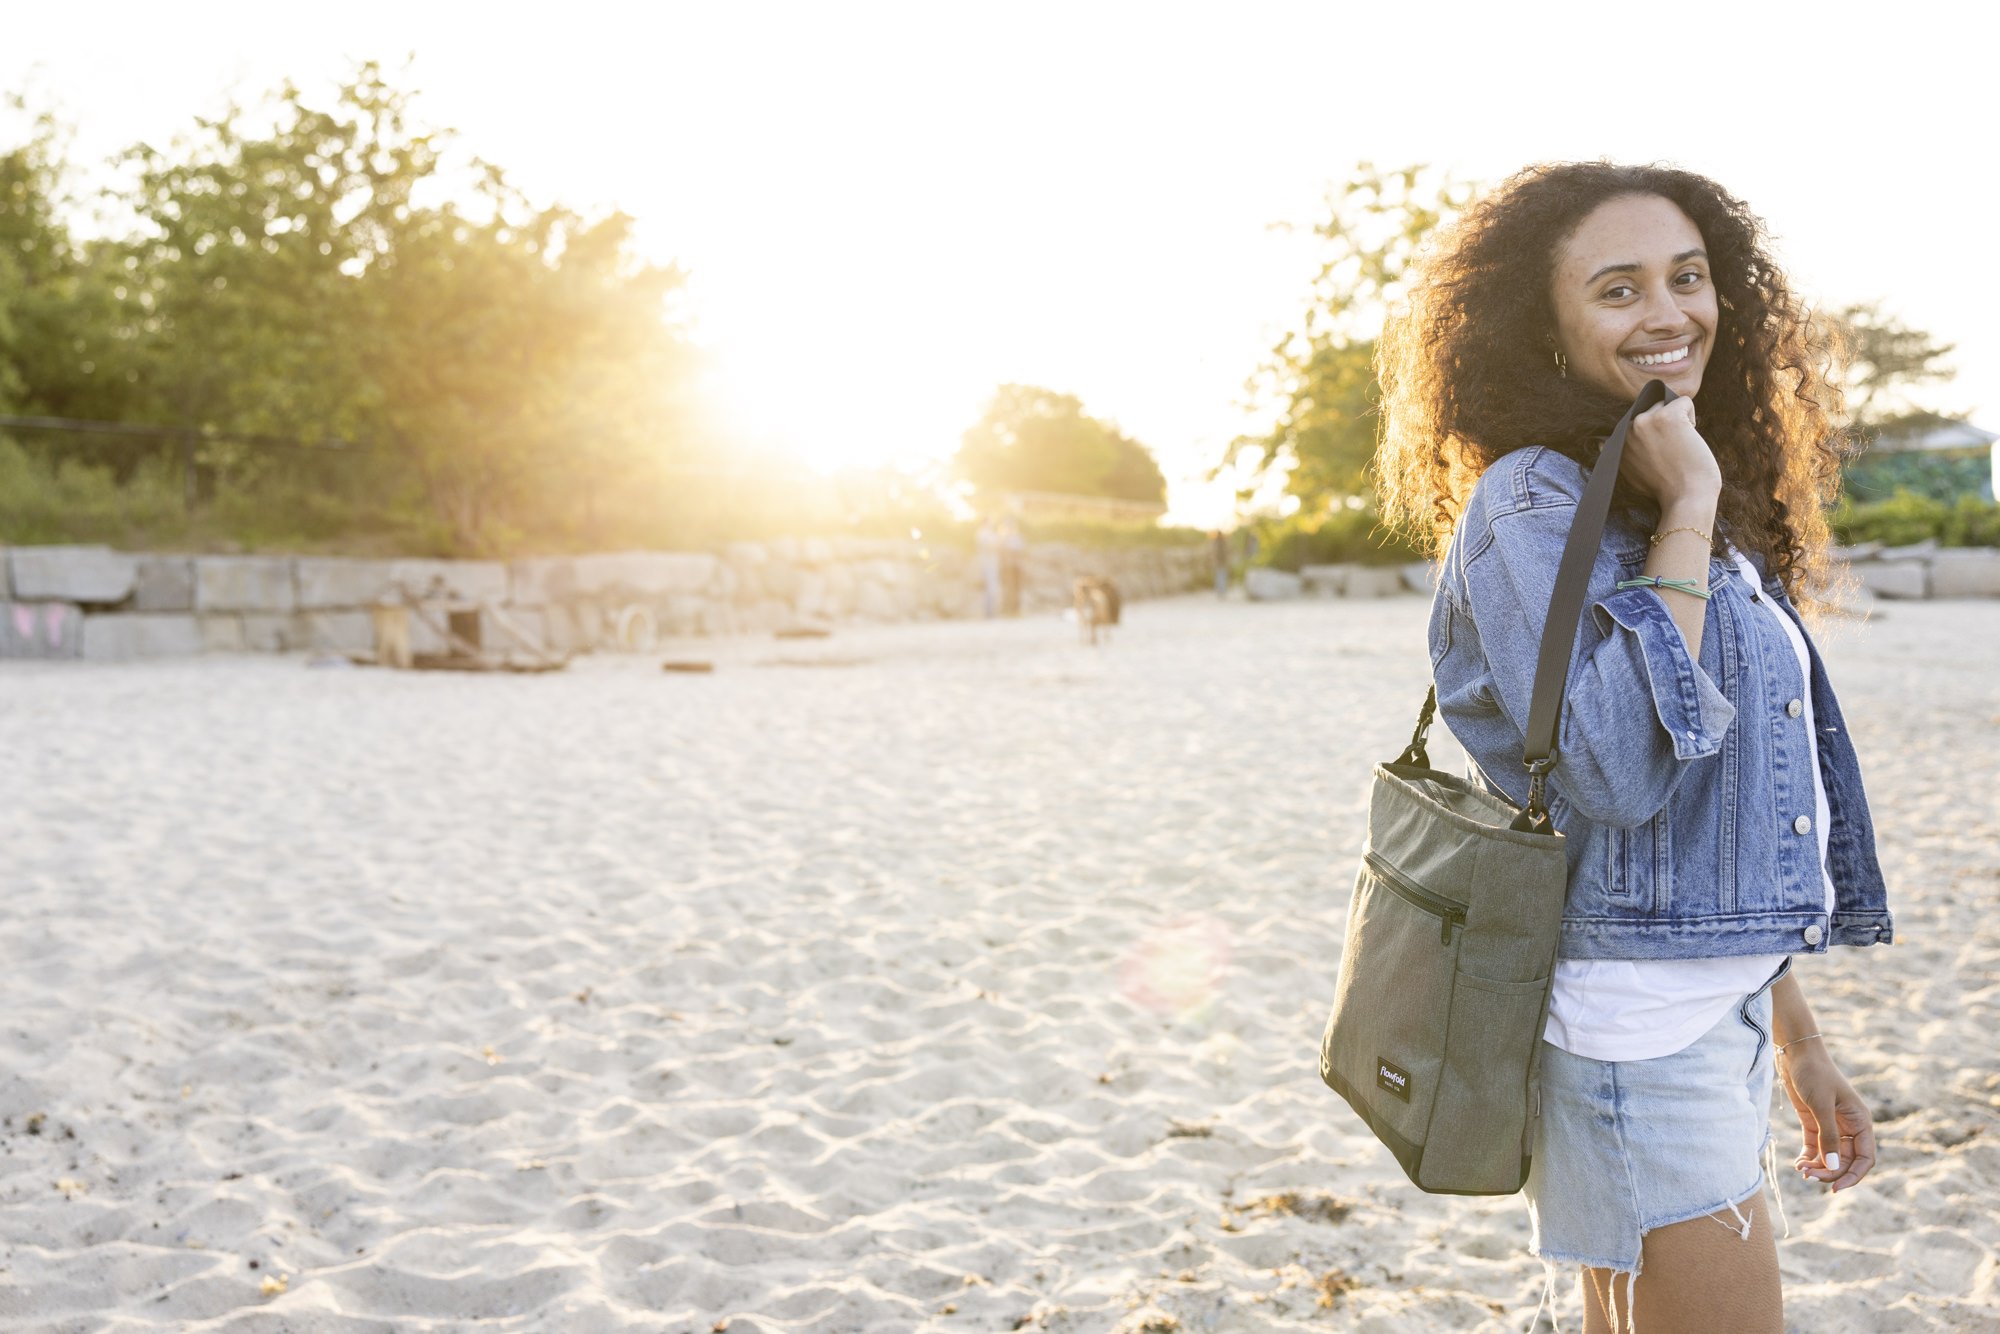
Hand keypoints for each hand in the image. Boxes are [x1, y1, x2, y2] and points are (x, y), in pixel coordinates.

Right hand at [1621, 395, 1720, 508]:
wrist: (1686, 500)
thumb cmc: (1667, 490)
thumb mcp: (1631, 474)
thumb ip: (1621, 455)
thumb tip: (1602, 443)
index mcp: (1616, 443)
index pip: (1637, 422)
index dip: (1653, 435)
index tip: (1660, 456)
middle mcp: (1627, 429)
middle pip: (1652, 409)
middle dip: (1665, 426)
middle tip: (1671, 453)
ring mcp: (1645, 421)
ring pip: (1666, 403)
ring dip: (1679, 421)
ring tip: (1680, 446)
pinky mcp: (1667, 416)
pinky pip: (1684, 401)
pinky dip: (1692, 417)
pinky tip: (1690, 439)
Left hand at [1776, 1042, 1876, 1192]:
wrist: (1795, 1053)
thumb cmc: (1813, 1073)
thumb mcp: (1821, 1105)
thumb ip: (1827, 1136)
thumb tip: (1833, 1168)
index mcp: (1860, 1122)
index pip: (1865, 1158)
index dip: (1854, 1175)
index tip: (1836, 1188)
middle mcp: (1849, 1126)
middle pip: (1845, 1161)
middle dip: (1830, 1172)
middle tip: (1809, 1177)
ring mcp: (1831, 1125)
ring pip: (1830, 1156)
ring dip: (1818, 1167)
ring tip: (1801, 1170)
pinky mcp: (1814, 1122)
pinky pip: (1816, 1147)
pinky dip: (1809, 1157)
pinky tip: (1798, 1163)